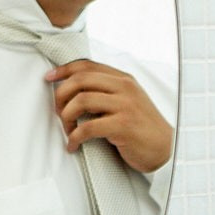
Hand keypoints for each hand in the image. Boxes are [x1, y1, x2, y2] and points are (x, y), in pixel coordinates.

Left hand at [43, 60, 172, 172]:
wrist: (166, 148)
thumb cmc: (141, 127)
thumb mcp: (127, 101)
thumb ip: (106, 91)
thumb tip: (73, 90)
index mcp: (123, 79)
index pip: (86, 66)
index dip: (63, 70)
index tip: (49, 78)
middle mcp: (124, 88)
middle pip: (80, 80)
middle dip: (61, 95)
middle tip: (58, 112)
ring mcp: (125, 105)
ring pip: (81, 101)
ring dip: (66, 117)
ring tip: (67, 130)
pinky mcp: (123, 126)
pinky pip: (87, 127)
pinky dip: (74, 137)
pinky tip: (73, 145)